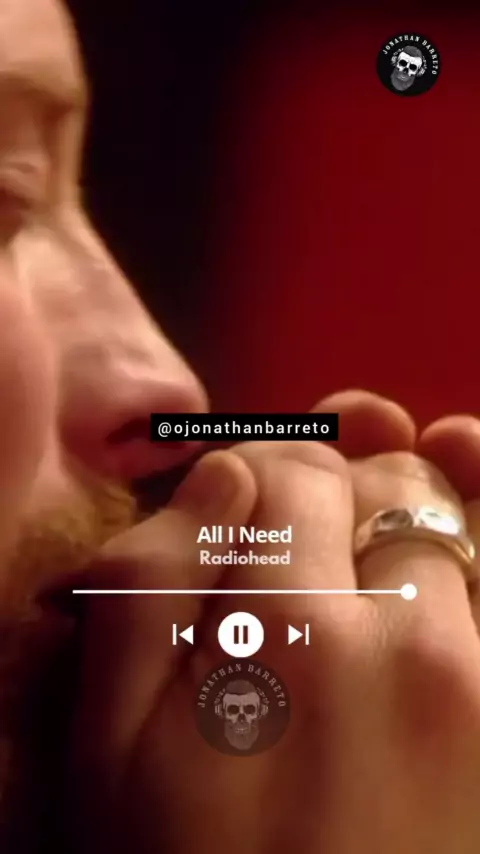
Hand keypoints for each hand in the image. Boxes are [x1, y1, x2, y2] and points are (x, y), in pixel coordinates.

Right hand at [70, 392, 479, 853]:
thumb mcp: (110, 750)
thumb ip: (150, 590)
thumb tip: (218, 475)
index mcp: (290, 642)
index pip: (291, 473)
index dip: (260, 472)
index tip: (243, 503)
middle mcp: (409, 644)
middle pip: (385, 481)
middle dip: (337, 483)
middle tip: (302, 525)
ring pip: (457, 520)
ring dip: (409, 507)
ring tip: (369, 531)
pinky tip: (461, 482)